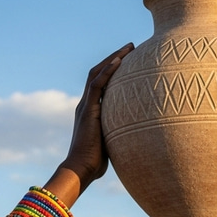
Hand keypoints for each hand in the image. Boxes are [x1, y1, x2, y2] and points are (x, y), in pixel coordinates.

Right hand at [61, 43, 133, 191]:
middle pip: (98, 73)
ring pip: (97, 73)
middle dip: (115, 58)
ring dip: (114, 58)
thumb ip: (118, 134)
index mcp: (90, 111)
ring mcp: (85, 106)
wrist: (81, 169)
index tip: (129, 61)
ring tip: (130, 47)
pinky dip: (108, 71)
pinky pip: (97, 85)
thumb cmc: (95, 163)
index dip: (114, 70)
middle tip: (132, 47)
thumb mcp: (111, 144)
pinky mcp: (88, 110)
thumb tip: (136, 136)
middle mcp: (86, 105)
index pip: (101, 84)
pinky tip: (120, 61)